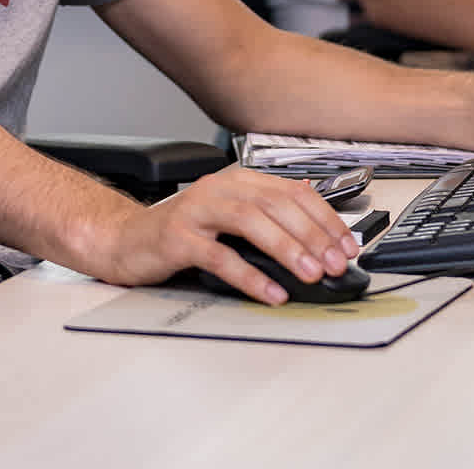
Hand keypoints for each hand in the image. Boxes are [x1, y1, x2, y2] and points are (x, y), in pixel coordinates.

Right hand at [87, 165, 359, 305]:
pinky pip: (219, 256)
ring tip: (310, 274)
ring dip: (287, 248)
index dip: (324, 217)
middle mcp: (218, 189)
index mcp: (236, 181)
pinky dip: (249, 275)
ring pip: (250, 221)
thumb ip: (266, 214)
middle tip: (335, 263)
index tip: (347, 244)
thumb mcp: (228, 217)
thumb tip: (315, 218)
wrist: (125, 240)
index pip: (291, 191)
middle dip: (312, 234)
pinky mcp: (177, 238)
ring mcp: (195, 211)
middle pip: (275, 204)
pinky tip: (270, 292)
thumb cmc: (181, 233)